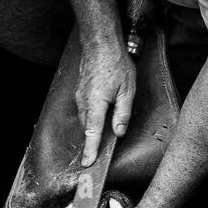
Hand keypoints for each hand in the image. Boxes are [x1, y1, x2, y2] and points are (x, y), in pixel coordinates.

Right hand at [75, 41, 135, 165]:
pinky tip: (102, 112)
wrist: (100, 43)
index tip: (88, 164)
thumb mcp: (127, 90)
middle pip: (89, 128)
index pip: (92, 133)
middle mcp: (84, 102)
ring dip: (94, 126)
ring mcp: (80, 96)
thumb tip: (119, 132)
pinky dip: (92, 116)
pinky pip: (85, 109)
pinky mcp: (80, 91)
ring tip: (105, 131)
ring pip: (87, 118)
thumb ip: (122, 113)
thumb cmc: (115, 63)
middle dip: (94, 140)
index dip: (91, 150)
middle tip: (101, 153)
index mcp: (95, 104)